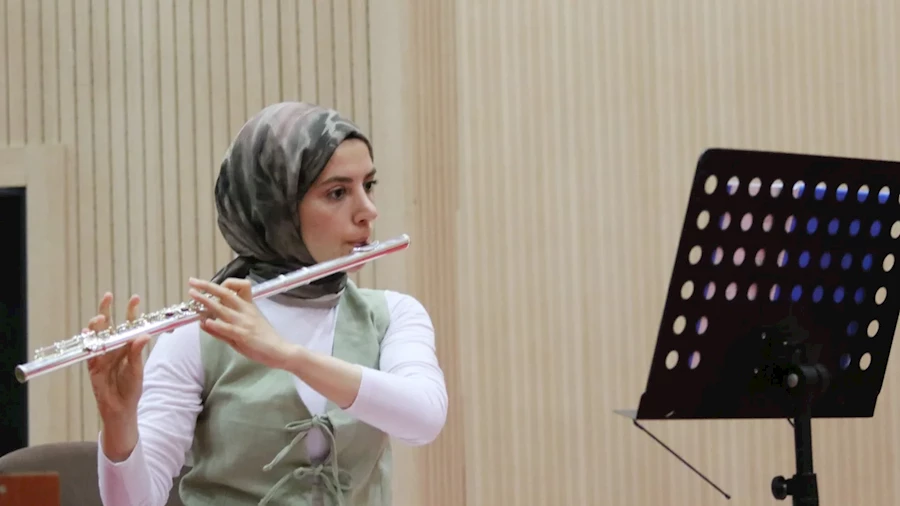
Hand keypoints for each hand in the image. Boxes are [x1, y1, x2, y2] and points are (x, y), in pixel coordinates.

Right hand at [86, 292, 151, 422]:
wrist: (121, 408)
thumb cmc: (131, 388)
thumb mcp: (137, 370)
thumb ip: (137, 353)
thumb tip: (144, 335)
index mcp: (127, 346)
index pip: (128, 325)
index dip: (131, 311)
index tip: (135, 298)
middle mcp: (113, 348)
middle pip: (108, 325)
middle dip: (106, 309)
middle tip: (108, 296)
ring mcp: (101, 356)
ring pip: (96, 336)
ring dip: (96, 325)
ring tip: (100, 317)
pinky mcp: (92, 366)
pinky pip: (88, 352)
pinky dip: (87, 343)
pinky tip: (86, 333)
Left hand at [188, 277, 293, 369]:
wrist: (280, 350)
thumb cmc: (263, 339)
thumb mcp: (244, 329)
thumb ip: (223, 327)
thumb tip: (203, 322)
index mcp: (248, 306)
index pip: (238, 287)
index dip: (223, 284)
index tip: (209, 287)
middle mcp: (246, 311)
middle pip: (226, 294)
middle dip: (208, 286)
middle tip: (193, 282)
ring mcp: (244, 323)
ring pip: (222, 309)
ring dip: (206, 301)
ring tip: (193, 295)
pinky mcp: (244, 335)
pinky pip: (227, 328)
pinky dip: (215, 325)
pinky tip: (205, 322)